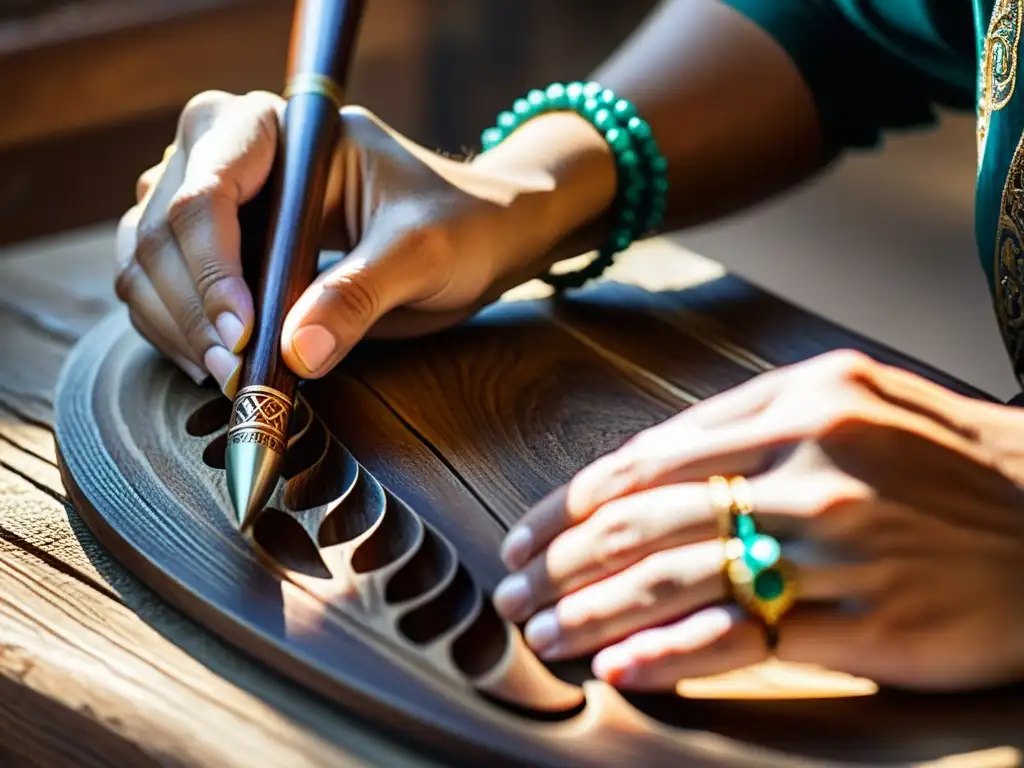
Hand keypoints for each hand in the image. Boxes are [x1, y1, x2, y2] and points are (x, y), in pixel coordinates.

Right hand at [116, 90, 612, 393]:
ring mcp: (227, 206)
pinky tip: (216, 367)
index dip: (213, 262)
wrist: (478, 241)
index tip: (242, 332)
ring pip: (147, 258)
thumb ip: (359, 296)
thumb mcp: (422, 254)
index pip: (210, 183)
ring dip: (173, 324)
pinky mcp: (227, 252)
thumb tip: (294, 352)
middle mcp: (241, 158)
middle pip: (163, 226)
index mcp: (288, 132)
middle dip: (189, 305)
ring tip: (226, 377)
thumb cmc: (460, 226)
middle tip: (232, 372)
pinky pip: (164, 288)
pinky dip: (177, 332)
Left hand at [493, 349, 1023, 691]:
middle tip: (512, 592)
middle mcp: (812, 462)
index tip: (527, 534)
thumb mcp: (856, 401)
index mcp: (799, 400)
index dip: (575, 501)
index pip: (649, 458)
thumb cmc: (950, 459)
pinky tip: (621, 668)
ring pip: (681, 577)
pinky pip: (748, 637)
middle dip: (563, 560)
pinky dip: (674, 653)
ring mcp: (839, 542)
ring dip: (597, 611)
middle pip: (649, 518)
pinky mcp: (870, 618)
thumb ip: (750, 421)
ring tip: (544, 634)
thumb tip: (642, 464)